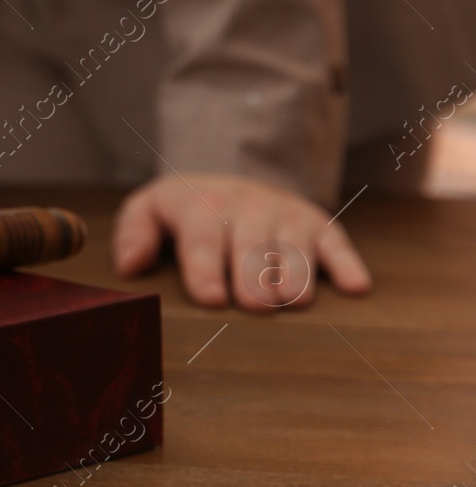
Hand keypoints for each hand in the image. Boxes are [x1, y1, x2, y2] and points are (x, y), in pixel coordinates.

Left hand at [112, 173, 370, 309]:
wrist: (234, 180)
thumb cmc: (187, 211)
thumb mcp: (151, 209)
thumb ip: (134, 232)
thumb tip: (131, 265)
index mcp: (203, 207)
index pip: (203, 239)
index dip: (206, 269)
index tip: (211, 298)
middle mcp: (248, 208)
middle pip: (253, 246)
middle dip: (254, 276)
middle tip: (254, 306)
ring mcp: (288, 217)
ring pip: (297, 248)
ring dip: (298, 275)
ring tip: (293, 302)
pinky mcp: (322, 227)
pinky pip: (339, 245)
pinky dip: (347, 265)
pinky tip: (356, 288)